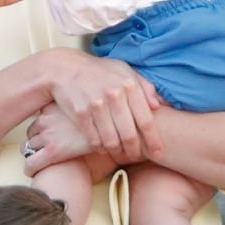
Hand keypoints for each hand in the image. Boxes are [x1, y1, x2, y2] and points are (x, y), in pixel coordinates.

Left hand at [24, 104, 118, 182]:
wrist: (112, 134)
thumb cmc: (103, 122)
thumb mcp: (87, 109)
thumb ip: (75, 110)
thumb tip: (71, 111)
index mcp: (54, 107)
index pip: (38, 115)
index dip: (41, 125)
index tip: (46, 132)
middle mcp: (47, 119)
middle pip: (31, 131)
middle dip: (34, 140)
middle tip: (42, 148)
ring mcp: (47, 136)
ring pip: (27, 147)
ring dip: (31, 154)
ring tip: (39, 161)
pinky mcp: (51, 153)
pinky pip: (31, 163)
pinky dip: (30, 169)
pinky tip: (32, 172)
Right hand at [45, 49, 162, 161]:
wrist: (65, 68)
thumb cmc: (99, 71)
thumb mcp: (124, 70)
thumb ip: (144, 86)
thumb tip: (159, 105)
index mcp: (129, 85)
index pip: (146, 120)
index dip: (153, 140)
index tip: (158, 153)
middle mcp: (114, 95)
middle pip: (129, 134)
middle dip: (135, 151)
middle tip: (136, 157)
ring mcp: (96, 105)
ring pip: (111, 140)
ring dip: (117, 152)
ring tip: (120, 155)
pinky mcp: (80, 113)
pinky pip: (94, 139)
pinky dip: (100, 148)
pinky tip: (103, 149)